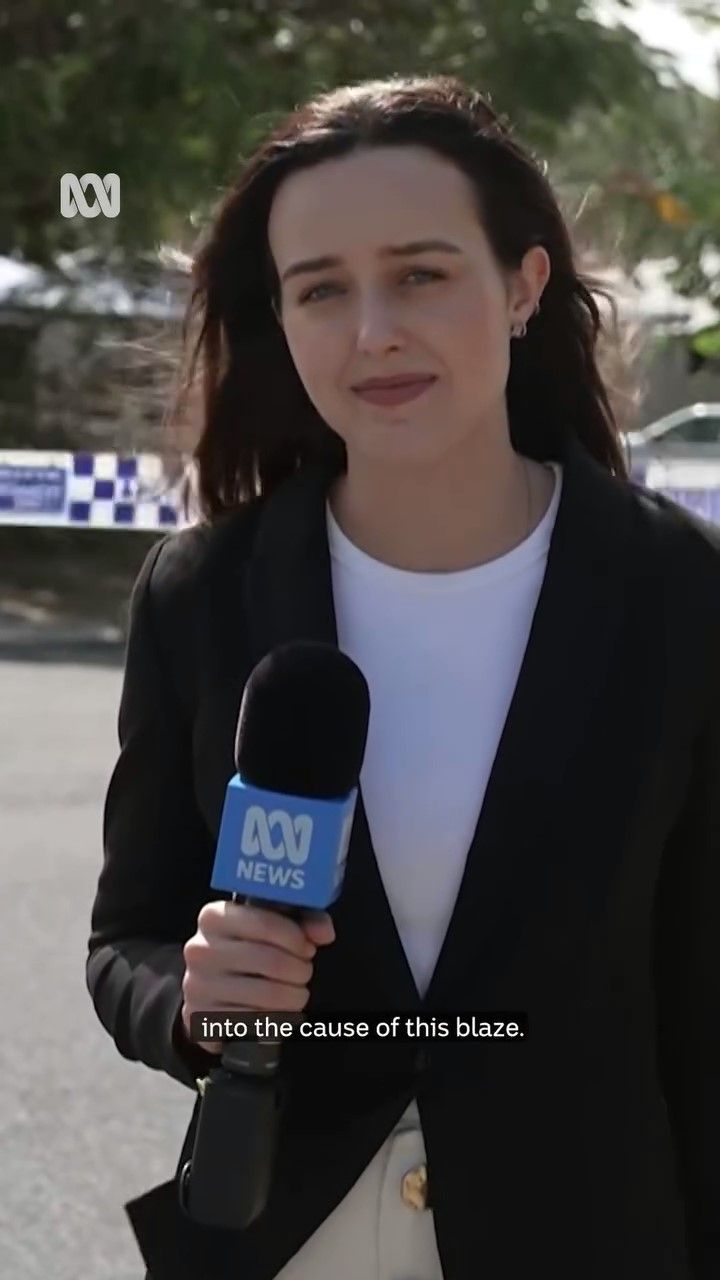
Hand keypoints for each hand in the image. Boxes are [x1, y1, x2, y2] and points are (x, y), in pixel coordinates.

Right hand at [179, 900, 335, 1052]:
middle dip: (300, 971)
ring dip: (293, 998)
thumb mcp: (271, 926)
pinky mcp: (202, 1019)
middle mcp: (200, 949)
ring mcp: (198, 985)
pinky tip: (276, 1013)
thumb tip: (324, 932)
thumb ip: (303, 921)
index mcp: (214, 916)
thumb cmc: (247, 950)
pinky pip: (255, 1023)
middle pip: (272, 962)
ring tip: (295, 994)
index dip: (297, 939)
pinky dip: (275, 1021)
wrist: (209, 989)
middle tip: (303, 973)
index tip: (307, 948)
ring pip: (268, 996)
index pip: (267, 923)